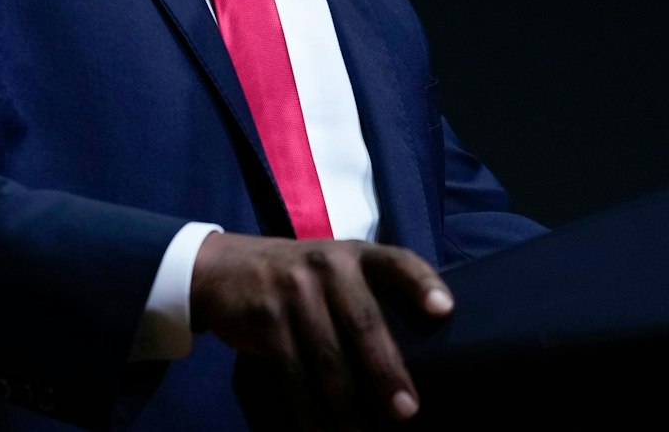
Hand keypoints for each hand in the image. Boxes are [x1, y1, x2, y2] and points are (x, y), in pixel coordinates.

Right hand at [189, 232, 453, 428]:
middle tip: (406, 410)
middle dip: (386, 371)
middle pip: (364, 323)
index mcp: (355, 254)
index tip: (444, 310)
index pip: (397, 262)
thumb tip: (420, 351)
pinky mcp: (266, 320)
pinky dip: (308, 409)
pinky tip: (320, 431)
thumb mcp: (334, 267)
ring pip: (328, 358)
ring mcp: (293, 292)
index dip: (421, 284)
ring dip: (347, 405)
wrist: (224, 268)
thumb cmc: (300, 276)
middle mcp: (327, 266)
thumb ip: (369, 292)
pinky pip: (293, 373)